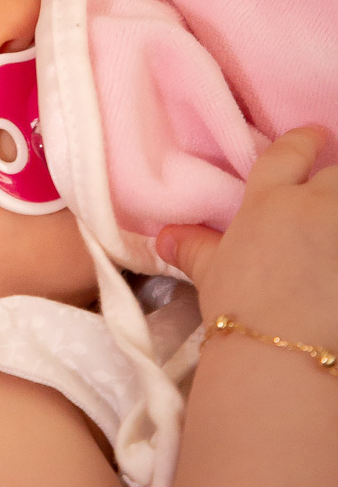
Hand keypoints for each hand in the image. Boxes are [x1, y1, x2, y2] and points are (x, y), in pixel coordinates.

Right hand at [156, 126, 337, 344]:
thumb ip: (194, 248)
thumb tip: (164, 236)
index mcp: (268, 202)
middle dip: (334, 182)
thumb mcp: (211, 276)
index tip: (315, 135)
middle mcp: (311, 203)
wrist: (283, 350)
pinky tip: (337, 264)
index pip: (290, 153)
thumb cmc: (240, 312)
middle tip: (327, 201)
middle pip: (336, 174)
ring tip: (331, 233)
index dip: (305, 141)